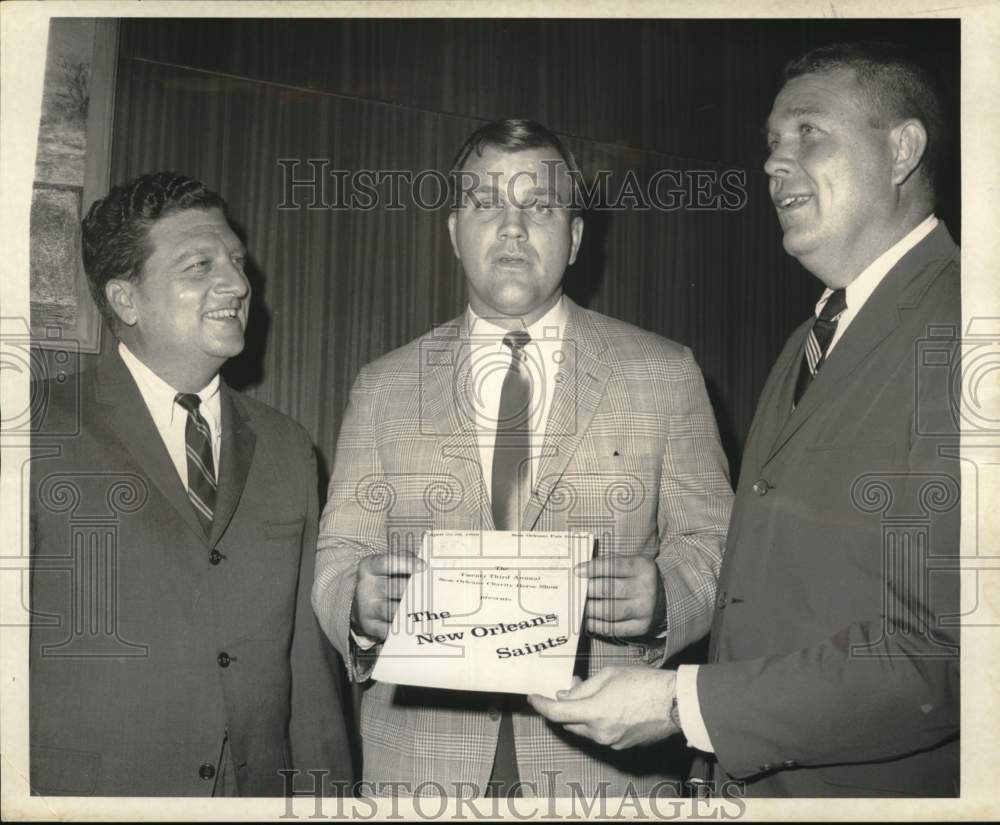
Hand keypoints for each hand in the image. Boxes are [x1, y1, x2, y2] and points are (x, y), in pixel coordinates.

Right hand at [351, 550, 424, 640]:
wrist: (365, 602)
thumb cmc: (386, 578)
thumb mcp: (392, 563)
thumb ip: (407, 559)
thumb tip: (426, 564)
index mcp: (368, 567)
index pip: (386, 563)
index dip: (406, 564)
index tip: (424, 566)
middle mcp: (365, 588)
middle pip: (395, 588)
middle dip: (416, 590)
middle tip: (435, 590)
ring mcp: (366, 609)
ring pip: (394, 611)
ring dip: (413, 610)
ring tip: (431, 608)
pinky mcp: (370, 626)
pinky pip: (391, 629)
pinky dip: (405, 627)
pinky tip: (419, 623)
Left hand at [527, 666, 678, 748]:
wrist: (675, 703)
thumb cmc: (644, 684)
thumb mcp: (609, 675)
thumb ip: (583, 687)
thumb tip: (566, 695)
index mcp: (594, 713)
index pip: (557, 714)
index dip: (541, 705)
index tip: (533, 698)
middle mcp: (599, 733)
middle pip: (570, 723)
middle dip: (566, 707)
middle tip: (573, 686)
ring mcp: (611, 742)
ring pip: (585, 729)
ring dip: (582, 714)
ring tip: (594, 693)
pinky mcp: (622, 745)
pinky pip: (600, 734)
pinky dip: (597, 721)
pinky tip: (608, 706)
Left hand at [579, 554, 665, 638]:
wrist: (663, 597)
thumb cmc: (637, 577)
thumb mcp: (629, 563)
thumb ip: (608, 563)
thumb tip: (581, 570)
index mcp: (643, 567)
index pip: (613, 566)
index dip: (593, 568)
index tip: (577, 571)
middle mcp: (646, 589)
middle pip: (609, 589)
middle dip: (588, 589)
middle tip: (576, 590)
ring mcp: (644, 610)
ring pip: (609, 611)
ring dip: (589, 608)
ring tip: (579, 605)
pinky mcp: (641, 627)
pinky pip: (613, 628)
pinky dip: (596, 625)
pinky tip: (587, 619)